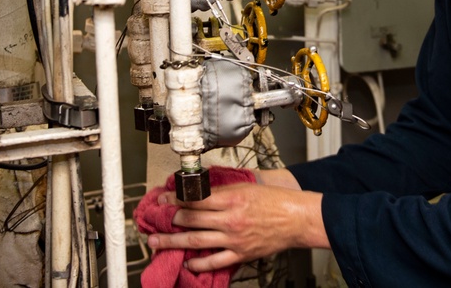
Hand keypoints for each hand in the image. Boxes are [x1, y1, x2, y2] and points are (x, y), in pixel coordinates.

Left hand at [146, 176, 327, 272]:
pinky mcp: (241, 253)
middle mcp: (230, 219)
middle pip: (192, 220)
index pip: (196, 198)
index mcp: (231, 199)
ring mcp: (234, 239)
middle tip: (155, 220)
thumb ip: (222, 189)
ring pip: (196, 241)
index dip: (176, 198)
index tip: (164, 198)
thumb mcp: (247, 187)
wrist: (296, 219)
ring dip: (174, 242)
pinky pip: (215, 261)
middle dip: (170, 220)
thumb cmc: (275, 201)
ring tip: (158, 242)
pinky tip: (188, 262)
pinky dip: (199, 263)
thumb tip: (200, 189)